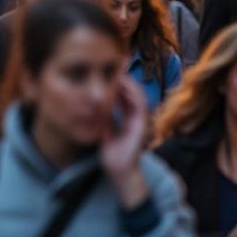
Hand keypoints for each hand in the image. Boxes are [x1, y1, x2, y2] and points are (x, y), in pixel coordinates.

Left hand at [101, 75, 149, 209]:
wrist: (119, 173)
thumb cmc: (112, 156)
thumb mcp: (105, 132)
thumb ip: (103, 120)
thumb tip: (93, 108)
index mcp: (129, 119)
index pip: (126, 96)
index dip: (119, 83)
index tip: (109, 71)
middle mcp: (138, 118)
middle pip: (133, 92)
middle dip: (125, 78)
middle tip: (114, 64)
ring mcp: (142, 122)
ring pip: (138, 96)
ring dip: (128, 83)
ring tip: (117, 70)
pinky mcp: (142, 126)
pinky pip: (140, 105)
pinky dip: (132, 94)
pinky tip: (122, 85)